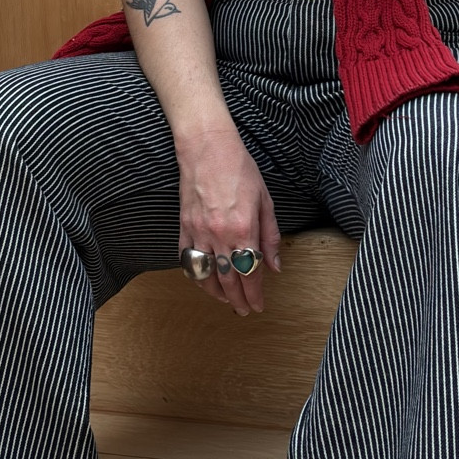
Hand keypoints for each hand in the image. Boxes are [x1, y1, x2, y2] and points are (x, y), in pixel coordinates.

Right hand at [178, 122, 282, 315]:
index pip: (250, 273)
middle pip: (228, 280)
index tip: (258, 306)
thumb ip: (270, 236)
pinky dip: (196, 275)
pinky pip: (187, 259)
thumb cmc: (239, 169)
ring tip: (226, 300)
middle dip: (237, 300)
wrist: (207, 148)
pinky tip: (204, 280)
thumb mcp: (265, 201)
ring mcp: (198, 232)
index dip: (254, 295)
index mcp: (243, 229)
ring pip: (205, 275)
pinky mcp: (184, 226)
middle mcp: (219, 235)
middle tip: (244, 310)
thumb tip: (274, 266)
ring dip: (216, 293)